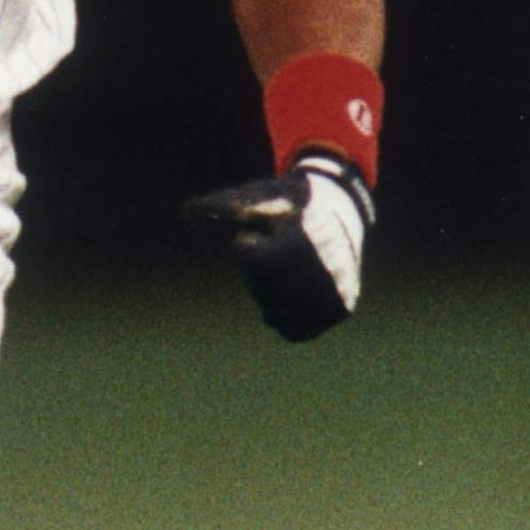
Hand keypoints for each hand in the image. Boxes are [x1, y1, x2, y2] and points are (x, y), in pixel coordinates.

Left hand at [183, 149, 373, 342]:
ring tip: (284, 271)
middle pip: (265, 291)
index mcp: (303, 243)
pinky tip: (290, 292)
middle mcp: (324, 272)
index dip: (246, 251)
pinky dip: (285, 317)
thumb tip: (184, 211)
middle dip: (258, 275)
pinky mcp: (342, 310)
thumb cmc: (291, 202)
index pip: (255, 264)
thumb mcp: (261, 197)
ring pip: (276, 315)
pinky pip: (296, 332)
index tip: (256, 238)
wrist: (344, 209)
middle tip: (273, 252)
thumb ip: (225, 206)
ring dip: (269, 297)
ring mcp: (335, 294)